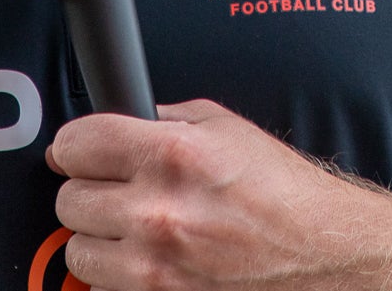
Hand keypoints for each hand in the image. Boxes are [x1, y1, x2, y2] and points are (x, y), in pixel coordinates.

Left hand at [45, 99, 391, 290]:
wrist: (322, 254)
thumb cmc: (280, 190)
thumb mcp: (224, 128)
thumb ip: (162, 119)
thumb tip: (112, 120)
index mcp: (173, 153)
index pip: (76, 144)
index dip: (77, 145)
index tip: (84, 151)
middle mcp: (159, 212)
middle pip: (69, 199)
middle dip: (90, 191)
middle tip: (119, 190)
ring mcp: (157, 267)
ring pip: (78, 251)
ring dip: (100, 239)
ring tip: (135, 228)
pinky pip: (105, 289)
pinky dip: (120, 277)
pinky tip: (151, 259)